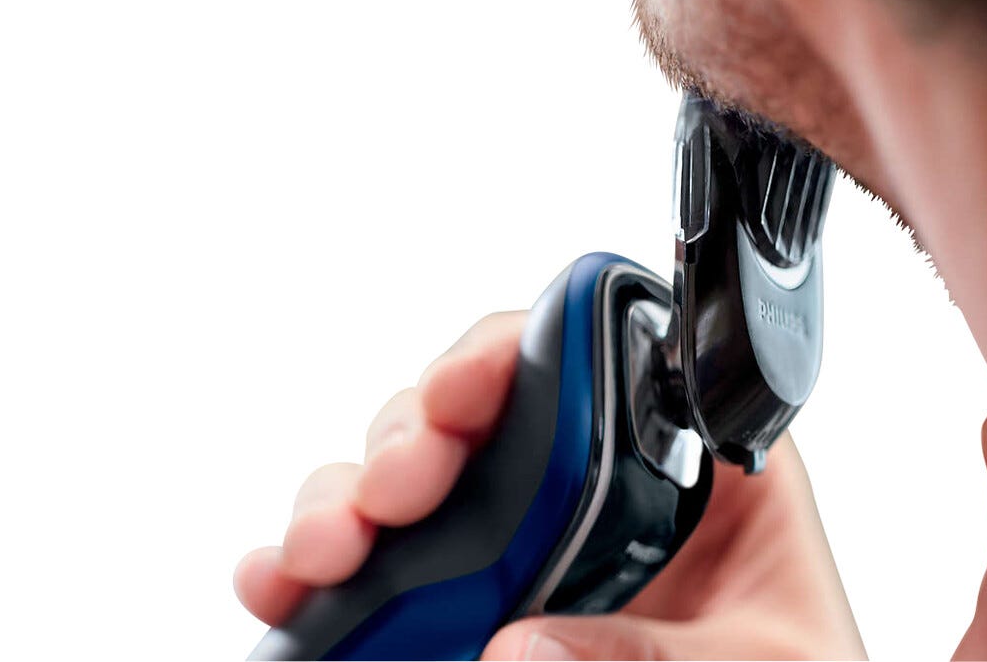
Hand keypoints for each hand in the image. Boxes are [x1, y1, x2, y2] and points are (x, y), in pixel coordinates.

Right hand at [234, 311, 865, 658]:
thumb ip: (656, 652)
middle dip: (414, 433)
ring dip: (351, 495)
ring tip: (324, 549)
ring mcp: (534, 540)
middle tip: (389, 493)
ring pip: (420, 474)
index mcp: (694, 467)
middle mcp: (602, 485)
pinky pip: (392, 560)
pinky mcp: (482, 598)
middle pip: (485, 409)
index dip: (514, 355)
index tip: (454, 400)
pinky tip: (292, 583)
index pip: (599, 361)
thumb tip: (516, 646)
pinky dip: (327, 563)